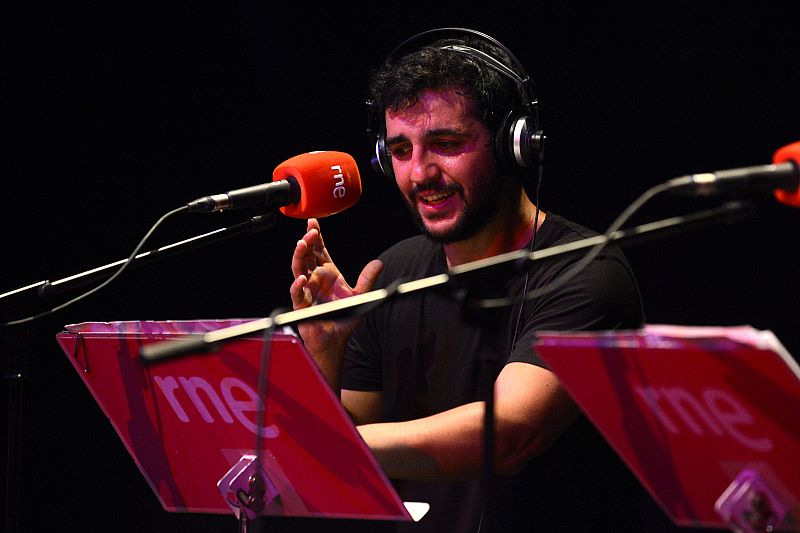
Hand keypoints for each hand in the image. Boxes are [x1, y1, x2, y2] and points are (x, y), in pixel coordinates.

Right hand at [289, 219, 382, 386]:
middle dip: (307, 242)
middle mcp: (315, 279)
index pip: (319, 250)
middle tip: (310, 232)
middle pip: (307, 255)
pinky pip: (297, 293)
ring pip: (298, 269)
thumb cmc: (344, 318)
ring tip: (302, 245)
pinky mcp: (302, 305)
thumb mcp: (360, 295)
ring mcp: (307, 290)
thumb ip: (368, 279)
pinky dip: (298, 285)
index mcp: (328, 273)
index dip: (316, 236)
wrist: (336, 340)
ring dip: (299, 257)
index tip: (313, 223)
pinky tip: (302, 279)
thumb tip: (379, 263)